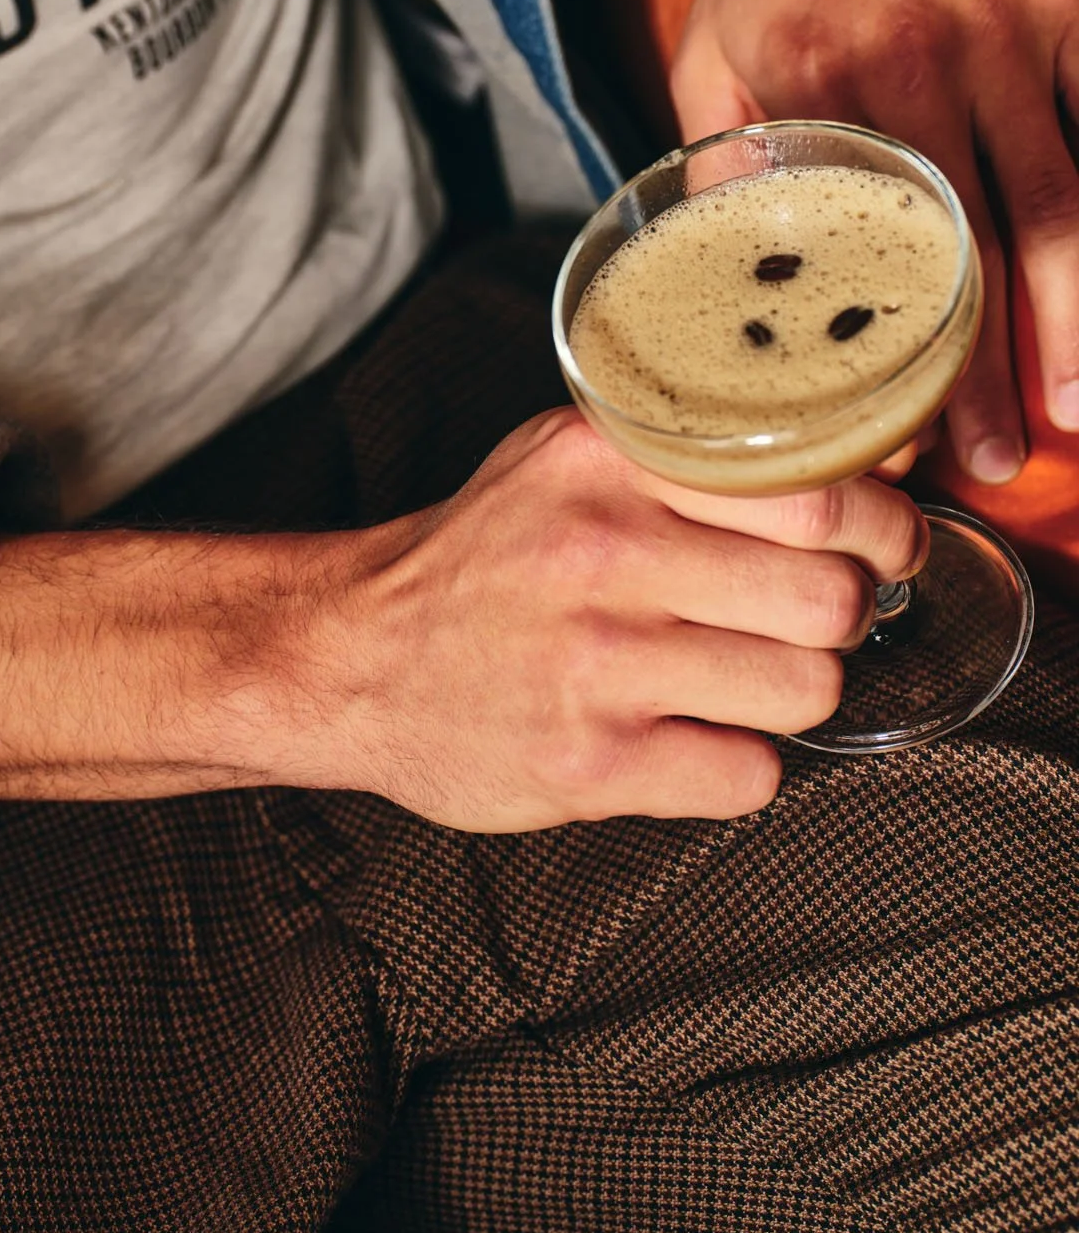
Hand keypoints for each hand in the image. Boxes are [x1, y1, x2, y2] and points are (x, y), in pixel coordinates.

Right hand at [315, 409, 925, 830]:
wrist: (348, 656)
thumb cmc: (480, 558)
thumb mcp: (564, 460)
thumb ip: (687, 456)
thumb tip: (864, 471)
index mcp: (605, 466)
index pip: (814, 498)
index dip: (881, 530)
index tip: (883, 545)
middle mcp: (602, 556)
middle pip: (831, 600)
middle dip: (841, 617)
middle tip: (808, 618)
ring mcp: (596, 668)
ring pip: (807, 691)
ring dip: (792, 693)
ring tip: (737, 678)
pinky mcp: (589, 766)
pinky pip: (750, 776)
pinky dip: (738, 764)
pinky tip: (689, 736)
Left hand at [669, 0, 1078, 483]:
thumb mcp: (711, 35)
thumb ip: (721, 152)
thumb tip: (727, 272)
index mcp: (826, 69)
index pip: (876, 243)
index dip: (900, 350)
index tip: (908, 439)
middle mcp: (934, 47)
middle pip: (991, 240)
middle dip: (1006, 368)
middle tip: (1008, 463)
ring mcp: (1027, 20)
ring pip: (1076, 195)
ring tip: (1078, 410)